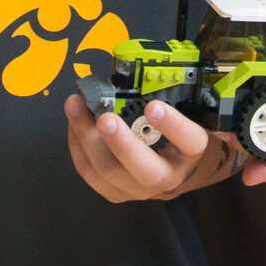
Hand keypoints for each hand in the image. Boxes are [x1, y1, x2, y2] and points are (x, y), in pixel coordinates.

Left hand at [65, 93, 240, 200]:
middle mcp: (167, 176)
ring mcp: (139, 189)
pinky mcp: (116, 192)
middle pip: (146, 170)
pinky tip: (74, 124)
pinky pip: (90, 173)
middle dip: (121, 143)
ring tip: (76, 108)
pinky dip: (77, 145)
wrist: (176, 170)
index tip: (155, 106)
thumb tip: (141, 73)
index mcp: (191, 154)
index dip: (173, 125)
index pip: (190, 142)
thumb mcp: (186, 115)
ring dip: (87, 138)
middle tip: (105, 118)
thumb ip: (171, 98)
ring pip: (109, 172)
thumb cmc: (177, 138)